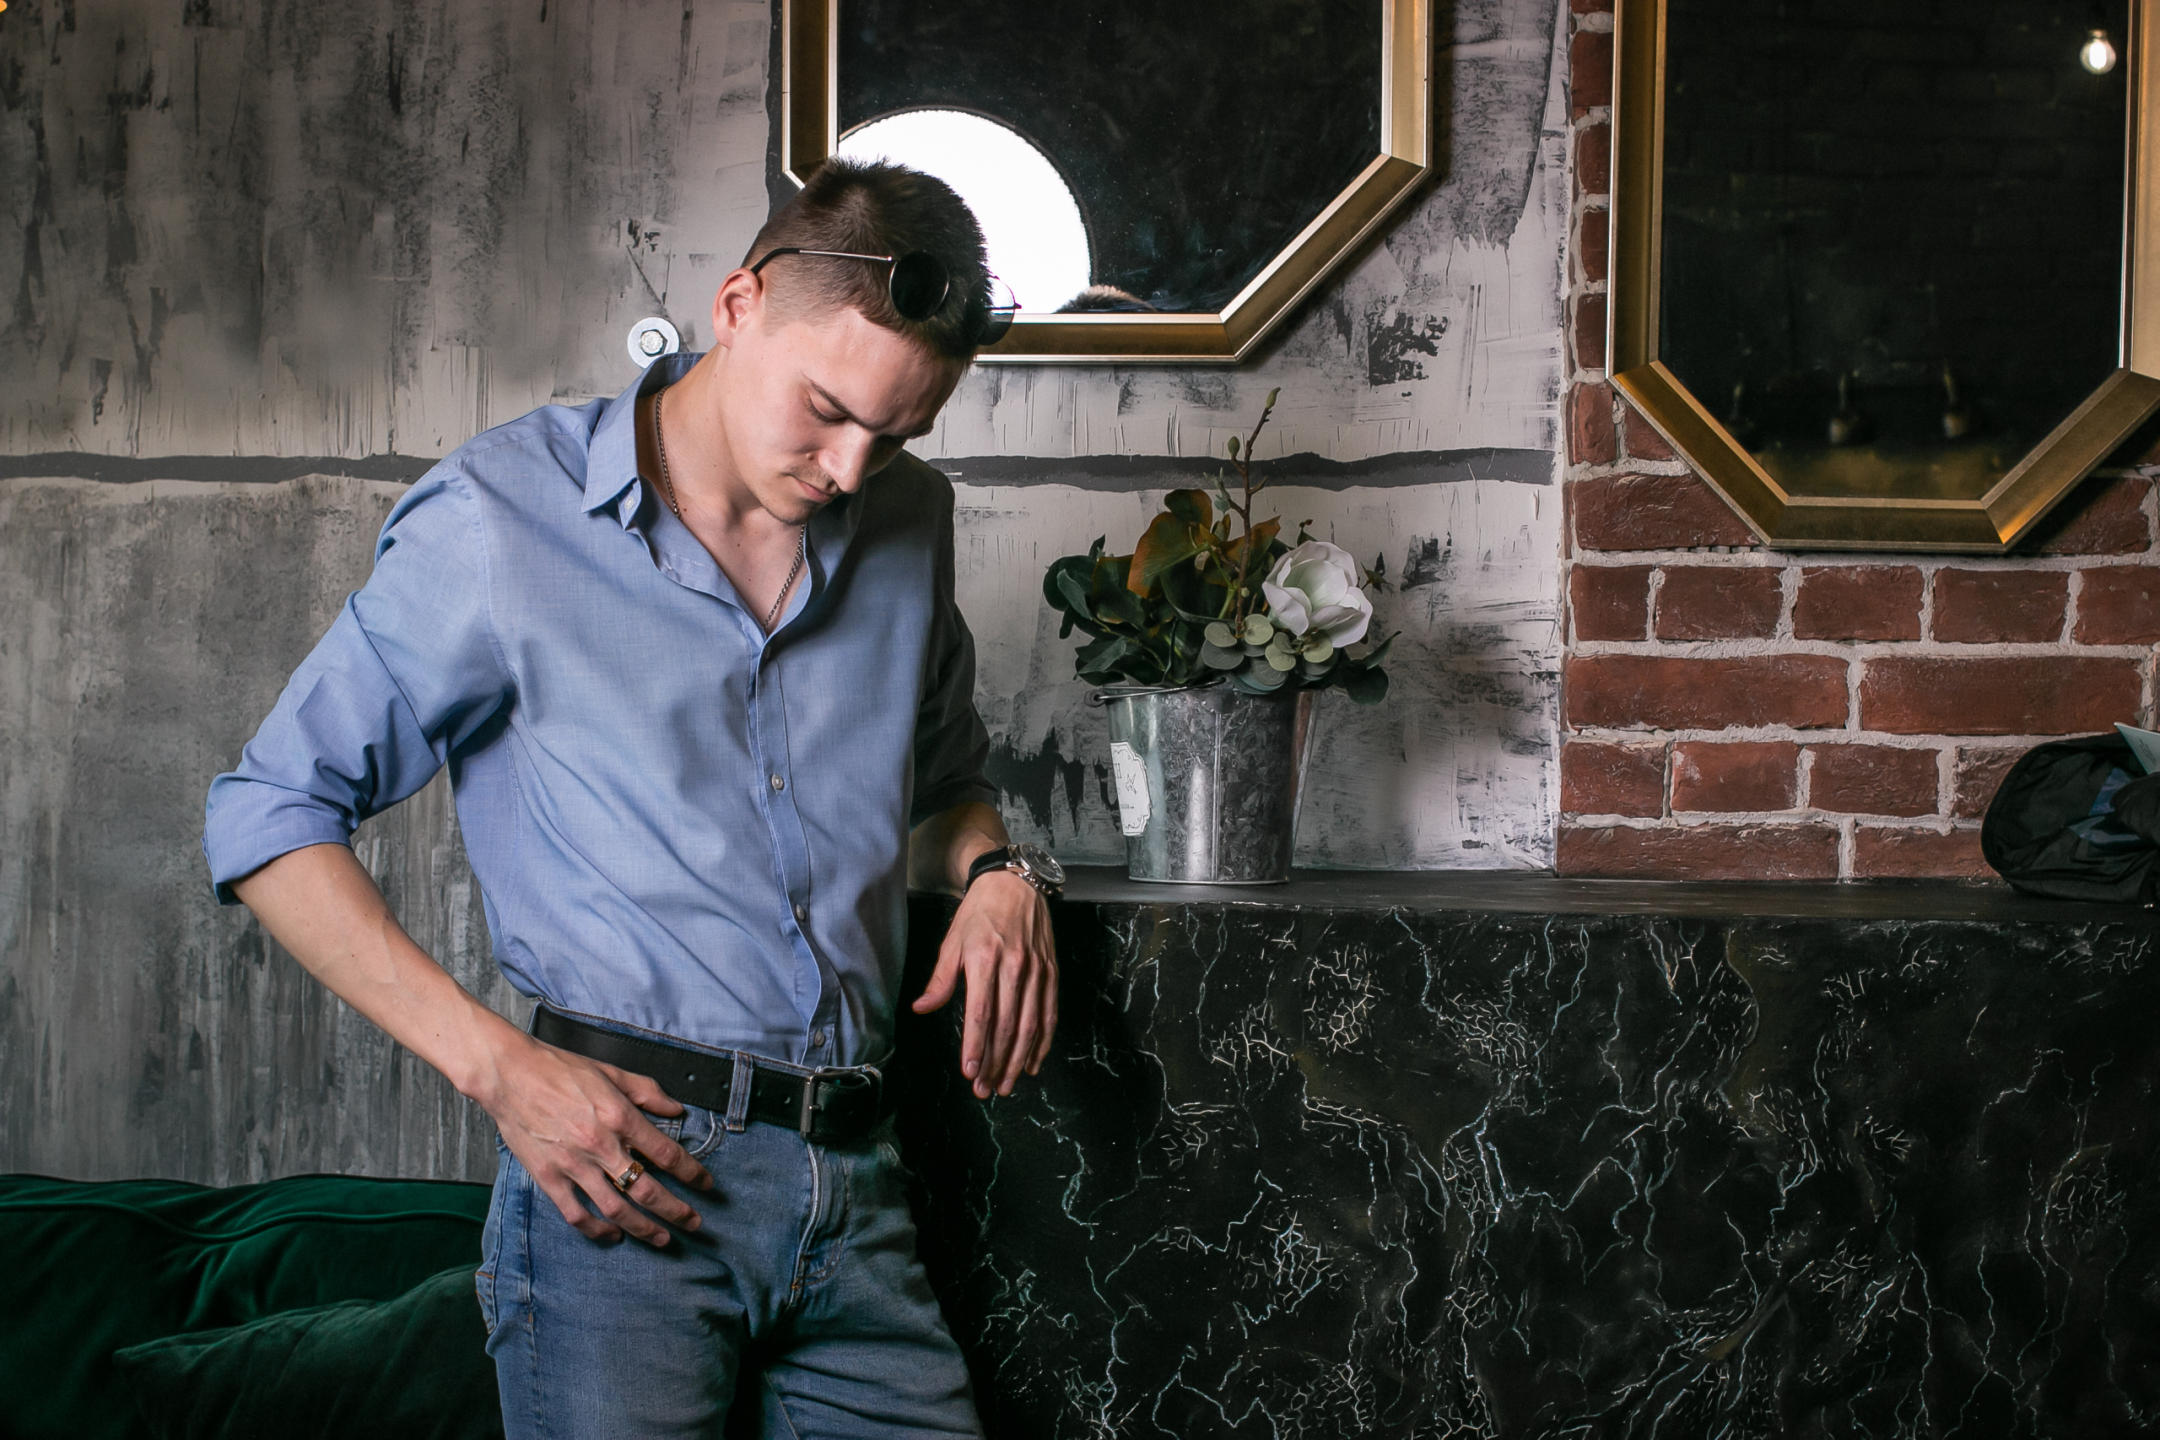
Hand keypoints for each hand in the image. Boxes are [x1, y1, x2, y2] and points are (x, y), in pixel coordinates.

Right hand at [474, 1031, 718, 1246]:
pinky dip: (597, 1231)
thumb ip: (647, 1091)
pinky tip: (612, 1235)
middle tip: (694, 1223)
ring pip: (616, 1210)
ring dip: (643, 1229)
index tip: (706, 1184)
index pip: (667, 1154)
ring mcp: (573, 1165)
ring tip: (662, 1238)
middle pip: (647, 1190)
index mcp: (620, 1117)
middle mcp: (601, 1146)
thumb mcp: (612, 1072)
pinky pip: (577, 1214)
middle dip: (676, 1211)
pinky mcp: (549, 1177)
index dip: (692, 1173)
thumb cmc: (560, 1069)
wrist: (510, 1074)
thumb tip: (676, 1108)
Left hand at [912, 869, 1057, 1097]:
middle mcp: (1014, 967)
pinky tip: (1033, 1062)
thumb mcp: (952, 941)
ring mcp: (1036, 970)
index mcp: (984, 959)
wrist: (1015, 883)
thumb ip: (940, 979)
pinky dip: (1043, 1041)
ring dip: (1018, 1059)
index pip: (981, 1012)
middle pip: (1006, 1025)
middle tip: (986, 1089)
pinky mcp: (1051, 972)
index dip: (976, 1045)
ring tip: (1007, 1084)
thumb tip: (922, 1008)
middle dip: (995, 1062)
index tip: (971, 1072)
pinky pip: (1049, 1013)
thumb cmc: (978, 913)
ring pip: (1030, 1024)